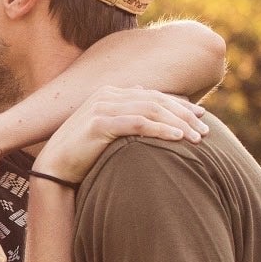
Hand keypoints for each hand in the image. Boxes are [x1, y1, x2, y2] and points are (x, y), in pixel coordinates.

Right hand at [34, 87, 208, 184]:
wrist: (54, 168)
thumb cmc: (82, 154)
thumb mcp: (106, 130)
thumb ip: (125, 117)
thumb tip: (147, 107)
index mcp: (109, 94)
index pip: (153, 95)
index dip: (179, 105)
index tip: (201, 117)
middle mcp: (106, 95)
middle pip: (156, 100)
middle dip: (184, 114)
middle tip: (206, 130)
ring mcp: (101, 107)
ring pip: (150, 110)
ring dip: (178, 123)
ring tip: (197, 138)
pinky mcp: (98, 123)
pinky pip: (137, 123)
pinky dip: (160, 129)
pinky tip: (178, 138)